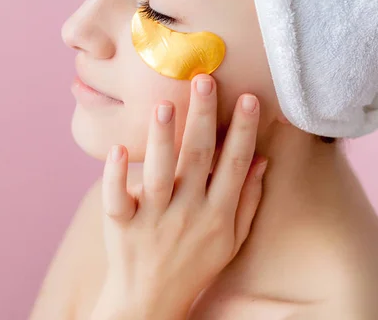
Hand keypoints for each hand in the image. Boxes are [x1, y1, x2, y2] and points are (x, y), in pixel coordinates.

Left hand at [93, 74, 267, 319]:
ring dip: (161, 139)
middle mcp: (187, 213)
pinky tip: (117, 148)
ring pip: (158, 174)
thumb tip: (262, 159)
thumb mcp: (231, 240)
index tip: (250, 97)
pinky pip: (117, 198)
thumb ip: (248, 200)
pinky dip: (115, 175)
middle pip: (197, 158)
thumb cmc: (195, 265)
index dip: (244, 130)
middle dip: (203, 117)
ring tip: (163, 105)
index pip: (234, 164)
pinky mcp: (121, 226)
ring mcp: (153, 220)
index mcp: (217, 214)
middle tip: (203, 80)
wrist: (150, 303)